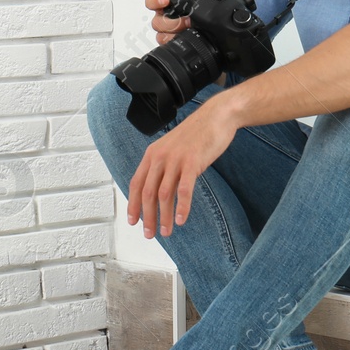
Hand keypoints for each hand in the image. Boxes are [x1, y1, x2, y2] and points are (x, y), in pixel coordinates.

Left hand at [126, 96, 239, 237]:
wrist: (217, 116)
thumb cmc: (197, 134)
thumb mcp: (173, 148)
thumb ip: (164, 166)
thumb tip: (159, 189)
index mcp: (153, 154)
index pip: (136, 183)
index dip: (133, 204)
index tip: (133, 221)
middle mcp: (160, 156)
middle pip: (147, 193)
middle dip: (147, 216)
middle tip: (150, 233)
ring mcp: (176, 159)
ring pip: (164, 194)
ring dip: (164, 216)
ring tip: (166, 231)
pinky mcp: (192, 161)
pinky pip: (184, 189)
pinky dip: (182, 207)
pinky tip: (181, 219)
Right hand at [146, 0, 222, 44]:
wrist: (209, 31)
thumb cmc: (199, 12)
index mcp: (169, 6)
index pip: (153, 2)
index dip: (155, 1)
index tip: (164, 0)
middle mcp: (165, 19)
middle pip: (157, 22)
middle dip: (171, 22)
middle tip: (186, 20)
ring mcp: (168, 33)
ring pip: (161, 35)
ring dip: (175, 33)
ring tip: (189, 29)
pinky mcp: (173, 44)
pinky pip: (168, 45)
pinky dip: (176, 43)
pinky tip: (186, 39)